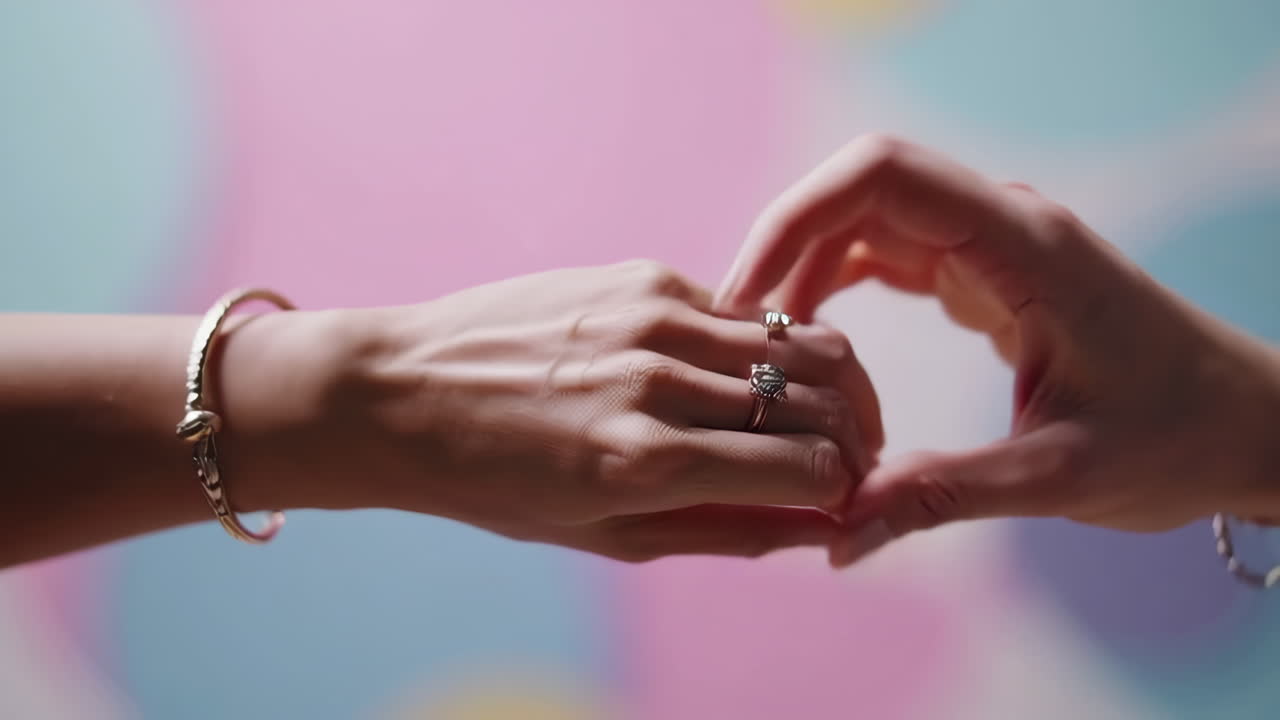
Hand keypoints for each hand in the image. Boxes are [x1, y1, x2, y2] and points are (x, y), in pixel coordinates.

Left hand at [262, 261, 881, 561]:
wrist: (397, 392)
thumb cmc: (492, 481)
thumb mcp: (605, 535)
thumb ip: (723, 530)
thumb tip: (817, 526)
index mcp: (646, 463)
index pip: (809, 467)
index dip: (847, 486)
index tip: (845, 494)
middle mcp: (657, 381)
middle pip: (819, 398)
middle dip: (858, 432)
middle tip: (854, 452)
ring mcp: (649, 317)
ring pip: (796, 341)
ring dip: (828, 382)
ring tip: (820, 411)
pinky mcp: (638, 275)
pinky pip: (737, 311)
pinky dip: (760, 345)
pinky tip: (738, 371)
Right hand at [716, 135, 1279, 565]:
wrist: (1245, 427)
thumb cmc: (1176, 438)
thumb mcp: (1058, 476)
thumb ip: (941, 497)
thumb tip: (837, 535)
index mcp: (1022, 244)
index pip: (881, 175)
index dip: (795, 218)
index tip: (747, 297)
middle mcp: (1000, 226)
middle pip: (859, 189)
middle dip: (784, 247)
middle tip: (737, 331)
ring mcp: (990, 246)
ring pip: (865, 220)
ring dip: (804, 269)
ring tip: (763, 345)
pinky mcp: (983, 276)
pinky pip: (887, 256)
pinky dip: (834, 287)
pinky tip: (807, 341)